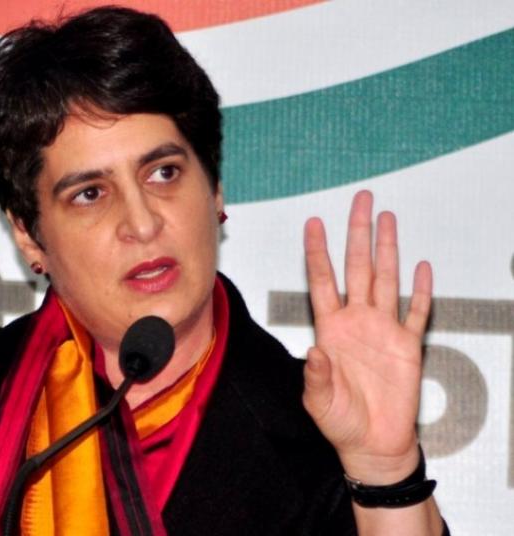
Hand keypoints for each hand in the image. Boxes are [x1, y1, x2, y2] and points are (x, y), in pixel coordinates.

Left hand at [302, 190, 432, 483]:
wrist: (373, 444)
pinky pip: (417, 312)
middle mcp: (356, 321)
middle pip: (357, 267)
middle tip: (361, 200)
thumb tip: (312, 352)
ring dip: (387, 249)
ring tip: (388, 219)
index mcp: (330, 329)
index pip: (322, 280)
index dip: (318, 251)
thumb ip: (316, 377)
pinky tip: (423, 266)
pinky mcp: (408, 345)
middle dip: (358, 232)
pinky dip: (421, 291)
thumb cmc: (340, 421)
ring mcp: (383, 330)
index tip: (313, 223)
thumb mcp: (319, 401)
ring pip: (386, 279)